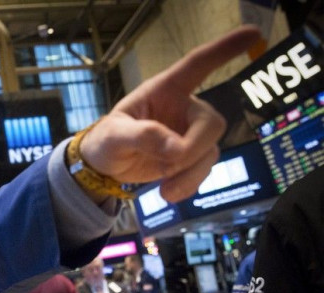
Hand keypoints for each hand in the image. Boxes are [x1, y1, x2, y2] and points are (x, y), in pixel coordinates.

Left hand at [79, 25, 261, 202]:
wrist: (105, 166)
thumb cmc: (107, 140)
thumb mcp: (113, 135)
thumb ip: (141, 136)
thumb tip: (175, 149)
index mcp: (164, 90)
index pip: (197, 65)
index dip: (224, 50)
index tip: (253, 34)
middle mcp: (183, 108)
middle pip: (212, 122)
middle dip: (194, 147)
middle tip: (167, 163)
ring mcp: (189, 133)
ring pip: (210, 150)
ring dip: (190, 173)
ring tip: (164, 190)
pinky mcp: (190, 157)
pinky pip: (204, 169)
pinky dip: (189, 184)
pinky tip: (168, 193)